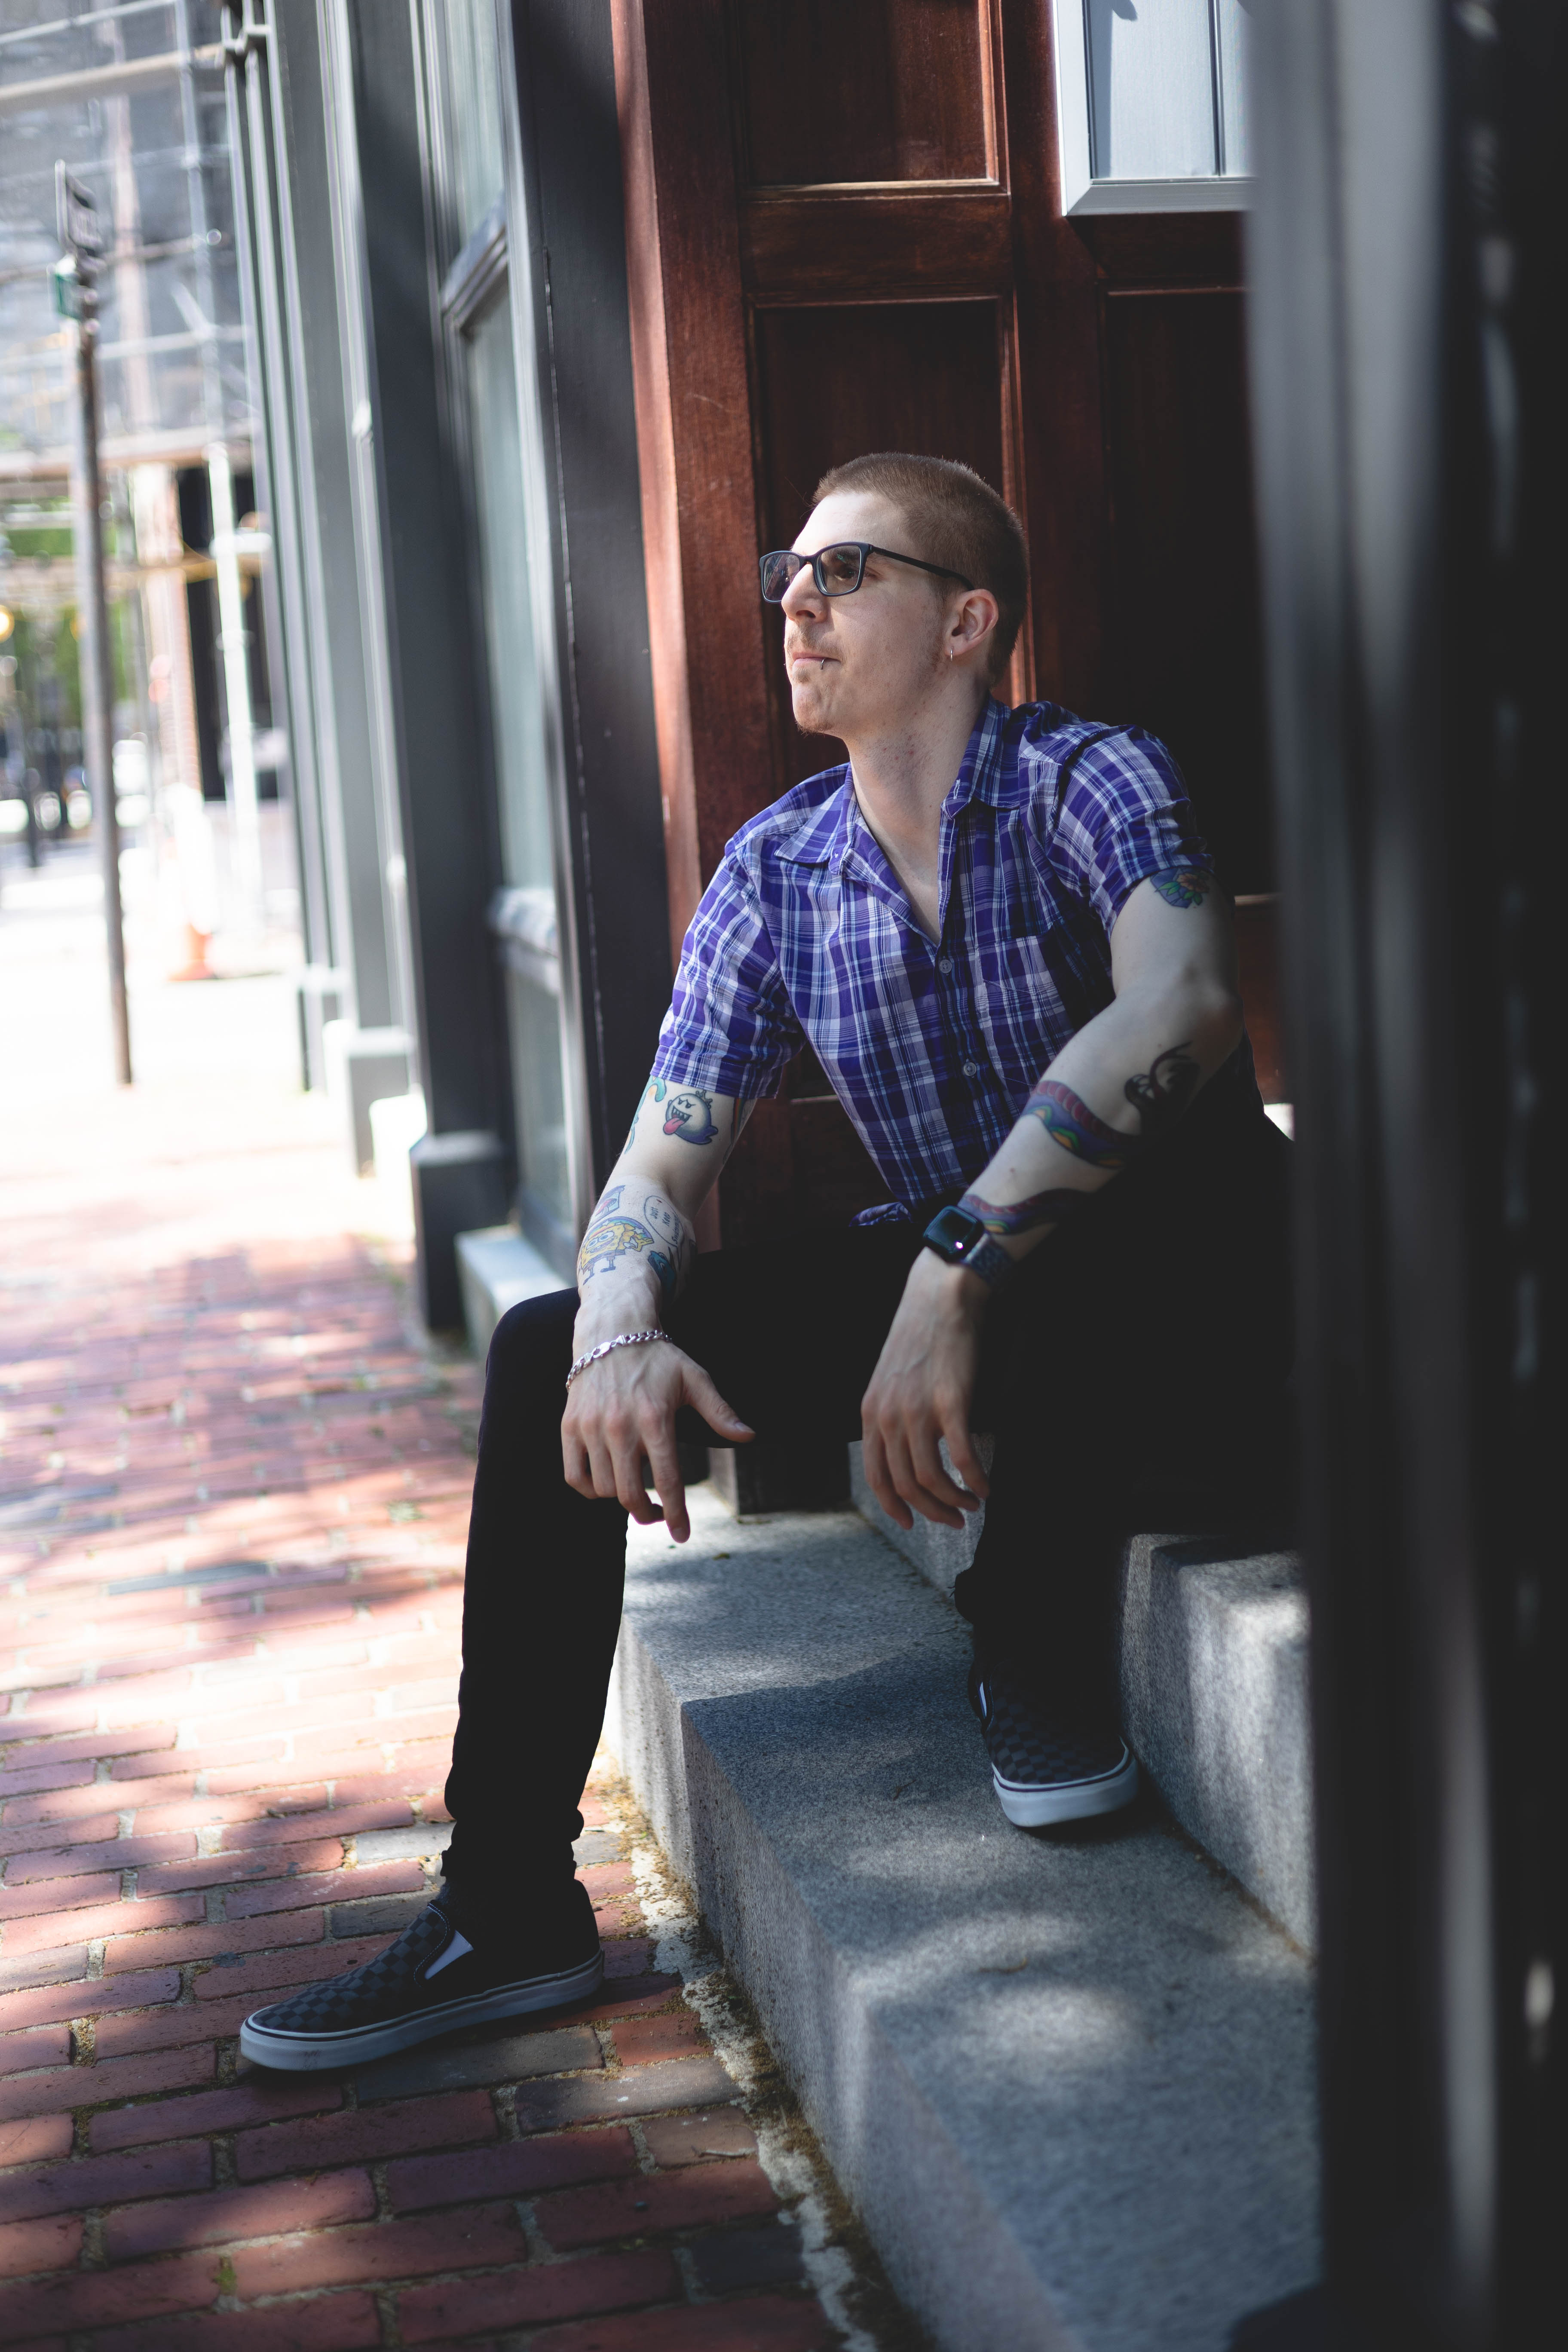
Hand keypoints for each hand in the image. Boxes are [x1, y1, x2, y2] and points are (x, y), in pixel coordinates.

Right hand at [562, 1336, 751, 1542]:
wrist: (610, 1332)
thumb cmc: (658, 1358)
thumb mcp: (694, 1378)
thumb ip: (720, 1412)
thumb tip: (748, 1436)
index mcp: (655, 1418)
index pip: (668, 1479)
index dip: (676, 1514)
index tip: (682, 1535)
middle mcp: (620, 1426)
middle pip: (630, 1494)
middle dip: (647, 1514)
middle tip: (656, 1514)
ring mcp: (591, 1427)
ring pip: (603, 1488)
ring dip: (621, 1499)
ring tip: (635, 1491)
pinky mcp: (570, 1427)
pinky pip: (574, 1476)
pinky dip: (590, 1490)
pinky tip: (606, 1485)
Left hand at [860, 1251, 989, 1531]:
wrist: (940, 1297)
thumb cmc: (921, 1337)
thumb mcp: (889, 1379)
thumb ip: (891, 1415)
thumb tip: (905, 1452)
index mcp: (871, 1412)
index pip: (876, 1476)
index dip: (895, 1506)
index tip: (912, 1521)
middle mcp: (888, 1416)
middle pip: (905, 1485)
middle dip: (931, 1512)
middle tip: (954, 1519)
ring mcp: (917, 1410)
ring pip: (931, 1478)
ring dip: (954, 1501)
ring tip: (972, 1503)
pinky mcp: (950, 1402)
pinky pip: (961, 1457)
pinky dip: (975, 1479)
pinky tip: (986, 1485)